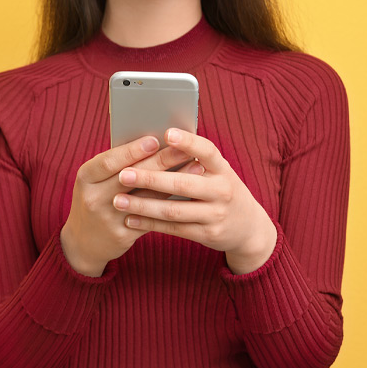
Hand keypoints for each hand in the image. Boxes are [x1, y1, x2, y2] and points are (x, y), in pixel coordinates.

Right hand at [60, 135, 203, 276]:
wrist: (83, 241)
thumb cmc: (96, 199)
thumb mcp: (95, 180)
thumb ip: (118, 164)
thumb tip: (156, 142)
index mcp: (85, 177)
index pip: (109, 161)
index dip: (133, 151)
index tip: (155, 139)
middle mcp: (93, 198)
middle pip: (131, 176)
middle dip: (161, 160)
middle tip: (184, 148)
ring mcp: (107, 218)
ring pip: (146, 198)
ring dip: (174, 180)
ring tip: (196, 166)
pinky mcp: (122, 235)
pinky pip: (151, 217)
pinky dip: (171, 202)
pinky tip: (189, 193)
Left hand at [112, 128, 277, 274]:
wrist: (248, 227)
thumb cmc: (220, 190)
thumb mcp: (217, 172)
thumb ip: (193, 160)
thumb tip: (154, 142)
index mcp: (222, 168)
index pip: (207, 151)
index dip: (188, 142)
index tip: (167, 133)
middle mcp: (222, 190)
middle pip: (182, 183)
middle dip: (150, 178)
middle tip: (123, 174)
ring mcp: (216, 214)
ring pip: (174, 210)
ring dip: (143, 205)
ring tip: (118, 200)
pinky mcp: (207, 234)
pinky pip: (174, 229)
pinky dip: (149, 224)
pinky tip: (129, 219)